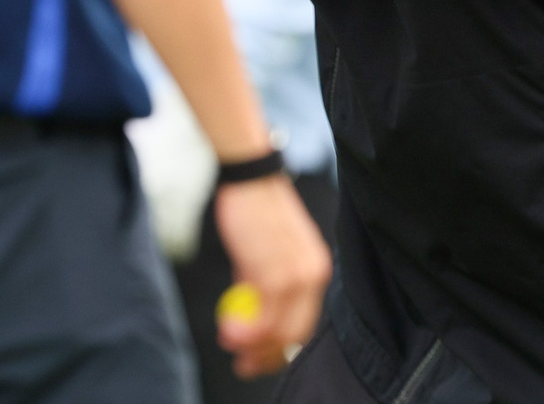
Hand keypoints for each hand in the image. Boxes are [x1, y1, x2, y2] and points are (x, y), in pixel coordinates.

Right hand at [211, 174, 329, 377]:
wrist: (250, 178)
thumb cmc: (254, 211)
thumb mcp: (261, 252)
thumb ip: (259, 283)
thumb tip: (248, 317)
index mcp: (315, 267)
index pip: (304, 320)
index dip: (281, 346)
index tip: (259, 358)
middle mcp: (313, 274)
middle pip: (294, 333)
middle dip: (267, 355)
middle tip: (243, 365)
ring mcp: (296, 275)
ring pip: (277, 330)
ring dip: (251, 346)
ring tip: (229, 344)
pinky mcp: (276, 273)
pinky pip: (262, 317)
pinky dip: (244, 331)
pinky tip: (228, 332)